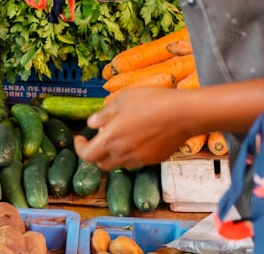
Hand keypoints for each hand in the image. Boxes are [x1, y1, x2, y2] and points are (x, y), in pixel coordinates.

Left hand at [74, 88, 193, 170]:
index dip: (80, 149)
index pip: (87, 156)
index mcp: (111, 140)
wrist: (183, 114)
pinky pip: (137, 161)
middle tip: (99, 138)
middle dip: (96, 153)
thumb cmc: (151, 102)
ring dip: (114, 154)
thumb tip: (92, 124)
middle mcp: (123, 154)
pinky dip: (131, 153)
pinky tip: (139, 137)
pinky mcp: (154, 159)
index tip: (80, 139)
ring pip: (120, 164)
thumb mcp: (121, 100)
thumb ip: (103, 115)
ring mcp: (140, 159)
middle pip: (102, 164)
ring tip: (120, 136)